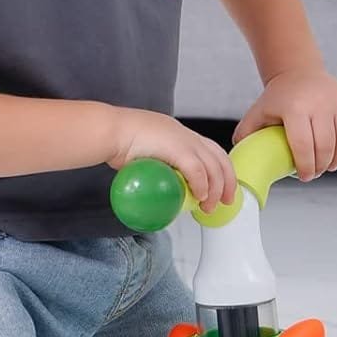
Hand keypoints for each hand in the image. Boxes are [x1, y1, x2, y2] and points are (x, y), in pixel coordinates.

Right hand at [106, 109, 237, 213]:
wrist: (109, 131)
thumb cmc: (118, 141)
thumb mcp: (145, 152)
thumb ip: (155, 165)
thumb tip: (155, 185)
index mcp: (180, 134)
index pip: (211, 150)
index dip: (221, 169)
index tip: (223, 186)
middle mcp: (186, 135)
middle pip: (219, 158)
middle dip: (227, 182)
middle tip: (225, 201)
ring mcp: (183, 140)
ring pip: (212, 166)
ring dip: (215, 189)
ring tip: (209, 205)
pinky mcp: (177, 148)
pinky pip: (197, 170)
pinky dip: (203, 185)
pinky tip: (201, 196)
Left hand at [233, 66, 336, 179]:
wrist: (299, 71)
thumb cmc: (278, 98)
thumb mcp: (259, 112)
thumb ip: (246, 134)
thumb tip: (239, 160)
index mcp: (295, 108)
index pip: (304, 146)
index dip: (305, 167)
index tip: (303, 177)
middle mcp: (320, 103)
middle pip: (326, 146)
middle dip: (321, 166)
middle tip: (315, 173)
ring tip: (329, 165)